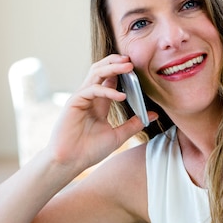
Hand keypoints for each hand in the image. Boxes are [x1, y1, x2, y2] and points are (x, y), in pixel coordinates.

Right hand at [46, 55, 153, 171]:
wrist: (70, 162)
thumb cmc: (89, 150)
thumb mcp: (118, 136)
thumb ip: (134, 124)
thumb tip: (152, 114)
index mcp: (99, 102)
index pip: (111, 79)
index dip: (123, 71)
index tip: (138, 68)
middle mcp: (90, 96)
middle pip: (101, 70)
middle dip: (116, 62)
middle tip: (133, 60)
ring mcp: (81, 98)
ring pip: (96, 73)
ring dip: (113, 68)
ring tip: (129, 66)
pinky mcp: (74, 102)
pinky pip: (92, 89)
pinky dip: (107, 90)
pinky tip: (121, 96)